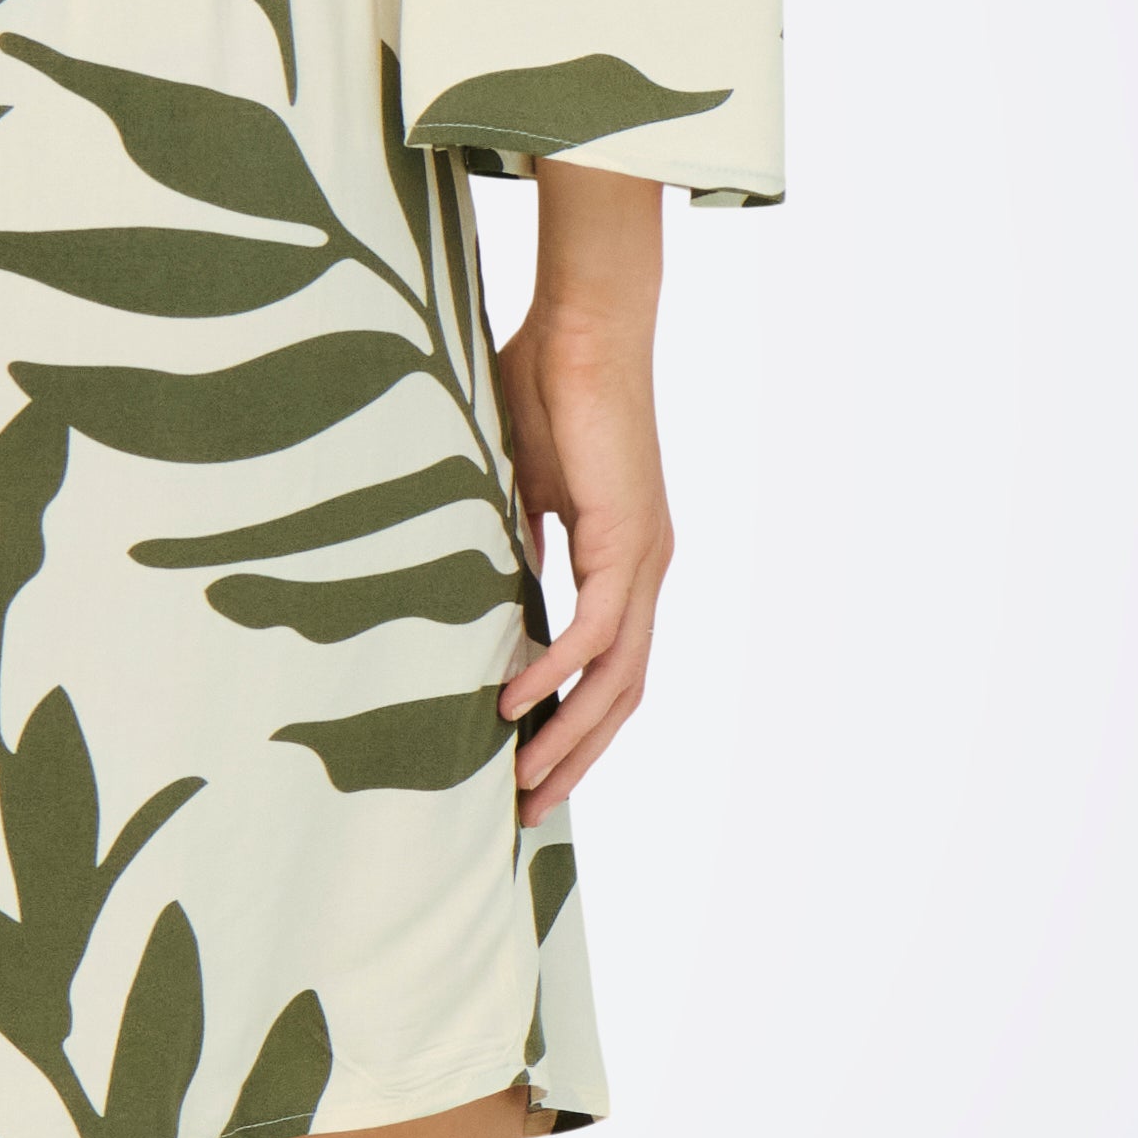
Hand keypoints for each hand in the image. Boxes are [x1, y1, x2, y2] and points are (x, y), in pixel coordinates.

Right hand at [492, 165, 672, 821]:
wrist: (584, 326)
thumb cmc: (548, 388)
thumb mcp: (521, 487)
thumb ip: (518, 541)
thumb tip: (490, 585)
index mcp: (625, 560)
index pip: (611, 668)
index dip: (576, 724)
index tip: (531, 769)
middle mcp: (647, 570)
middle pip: (623, 694)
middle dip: (577, 759)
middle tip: (527, 811)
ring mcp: (645, 560)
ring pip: (616, 678)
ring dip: (569, 737)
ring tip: (521, 783)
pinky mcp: (627, 539)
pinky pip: (595, 629)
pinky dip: (557, 670)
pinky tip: (514, 702)